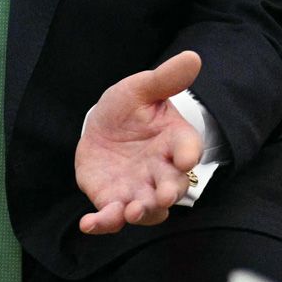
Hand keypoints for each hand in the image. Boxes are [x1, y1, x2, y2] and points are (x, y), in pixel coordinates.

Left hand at [74, 51, 204, 235]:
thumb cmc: (129, 108)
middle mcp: (161, 171)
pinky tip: (89, 224)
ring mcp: (139, 189)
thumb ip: (165, 79)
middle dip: (168, 193)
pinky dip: (102, 223)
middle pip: (172, 187)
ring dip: (140, 212)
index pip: (188, 149)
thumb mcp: (141, 89)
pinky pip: (111, 216)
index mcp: (174, 142)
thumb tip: (192, 57)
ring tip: (130, 212)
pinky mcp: (113, 200)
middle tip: (164, 196)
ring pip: (146, 208)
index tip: (185, 158)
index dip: (188, 154)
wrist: (104, 127)